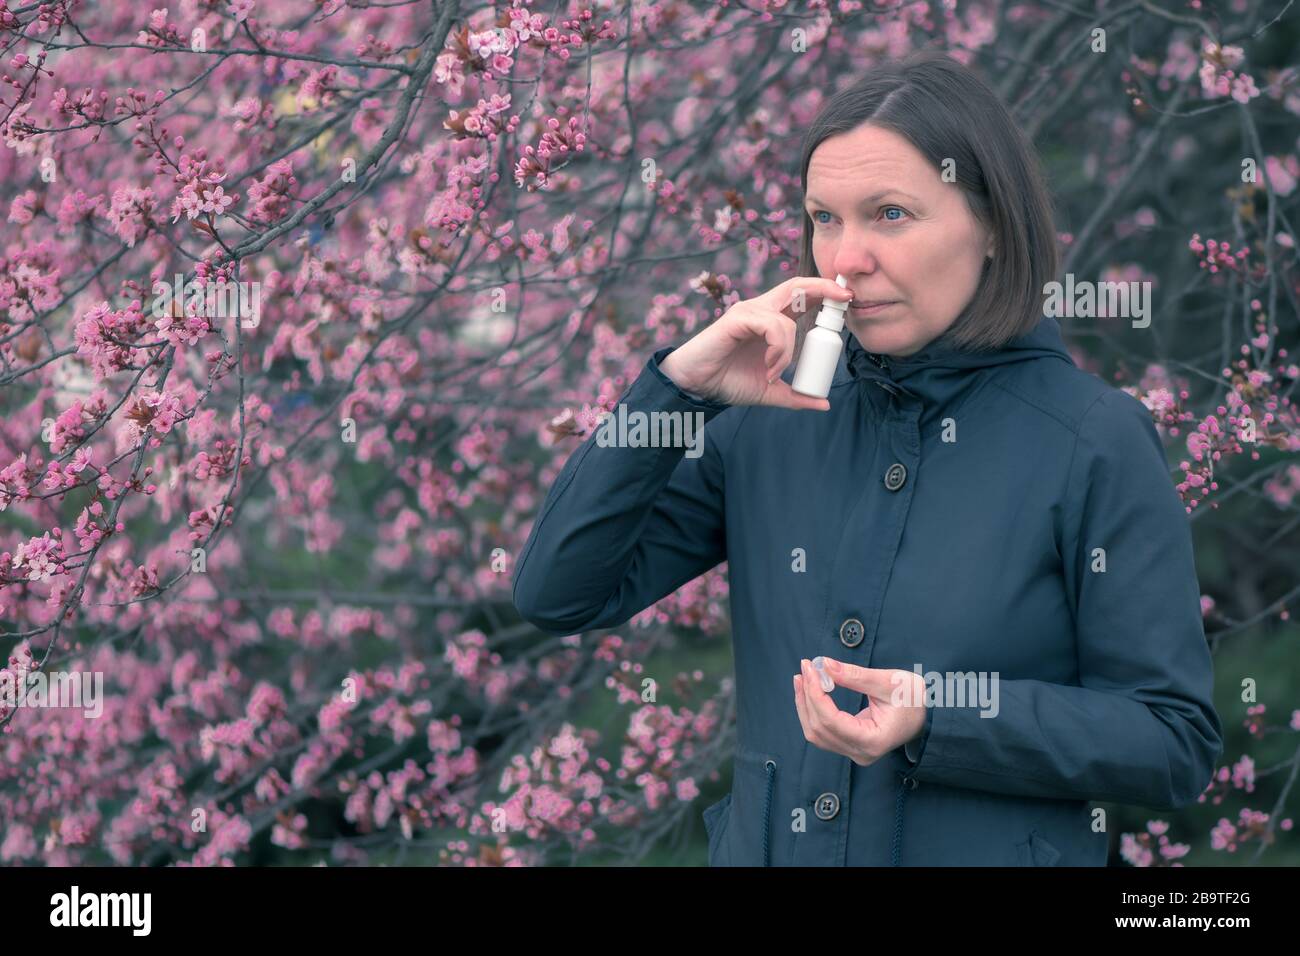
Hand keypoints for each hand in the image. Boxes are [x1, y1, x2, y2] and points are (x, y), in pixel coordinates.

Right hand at [657, 275, 852, 409]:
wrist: (697, 387)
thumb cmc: (728, 382)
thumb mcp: (770, 391)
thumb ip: (795, 396)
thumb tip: (823, 404)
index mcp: (771, 320)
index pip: (802, 296)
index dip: (825, 294)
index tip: (848, 300)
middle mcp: (761, 309)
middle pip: (798, 286)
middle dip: (824, 288)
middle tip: (846, 297)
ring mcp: (748, 311)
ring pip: (786, 320)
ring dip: (789, 351)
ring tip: (775, 373)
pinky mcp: (737, 318)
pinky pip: (771, 326)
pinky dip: (777, 349)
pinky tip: (769, 368)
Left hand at [792, 657, 926, 766]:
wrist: (927, 715)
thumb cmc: (914, 698)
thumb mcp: (888, 682)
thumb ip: (855, 675)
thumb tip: (824, 664)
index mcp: (873, 740)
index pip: (831, 720)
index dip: (815, 694)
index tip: (810, 668)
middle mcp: (861, 753)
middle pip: (819, 729)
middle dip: (807, 696)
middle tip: (804, 668)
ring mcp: (855, 752)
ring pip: (816, 734)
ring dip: (805, 705)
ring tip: (802, 678)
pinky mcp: (850, 746)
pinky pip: (823, 733)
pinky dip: (813, 711)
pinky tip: (810, 691)